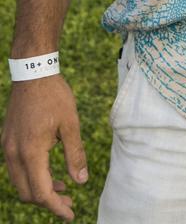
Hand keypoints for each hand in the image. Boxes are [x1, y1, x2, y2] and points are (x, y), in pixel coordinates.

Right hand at [2, 75, 87, 220]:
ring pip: (19, 183)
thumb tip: (80, 181)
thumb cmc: (55, 96)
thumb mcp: (71, 124)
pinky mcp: (7, 141)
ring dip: (39, 190)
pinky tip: (49, 171)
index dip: (56, 207)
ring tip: (62, 187)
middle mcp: (14, 154)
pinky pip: (16, 169)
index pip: (41, 192)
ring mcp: (7, 148)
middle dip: (48, 202)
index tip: (71, 215)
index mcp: (31, 152)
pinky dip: (32, 176)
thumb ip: (75, 154)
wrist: (33, 72)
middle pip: (27, 193)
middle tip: (70, 201)